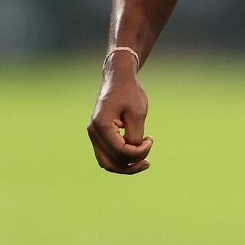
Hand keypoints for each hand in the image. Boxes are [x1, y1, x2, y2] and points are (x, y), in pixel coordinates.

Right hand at [87, 52, 152, 173]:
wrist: (118, 78)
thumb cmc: (129, 92)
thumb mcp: (137, 113)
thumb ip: (135, 135)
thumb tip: (134, 153)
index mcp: (102, 126)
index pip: (120, 152)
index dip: (139, 152)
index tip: (151, 139)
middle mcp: (93, 132)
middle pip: (111, 163)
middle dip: (132, 164)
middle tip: (148, 157)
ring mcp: (93, 134)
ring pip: (107, 163)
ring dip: (125, 166)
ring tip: (144, 162)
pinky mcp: (98, 135)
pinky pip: (107, 155)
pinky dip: (120, 159)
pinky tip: (135, 153)